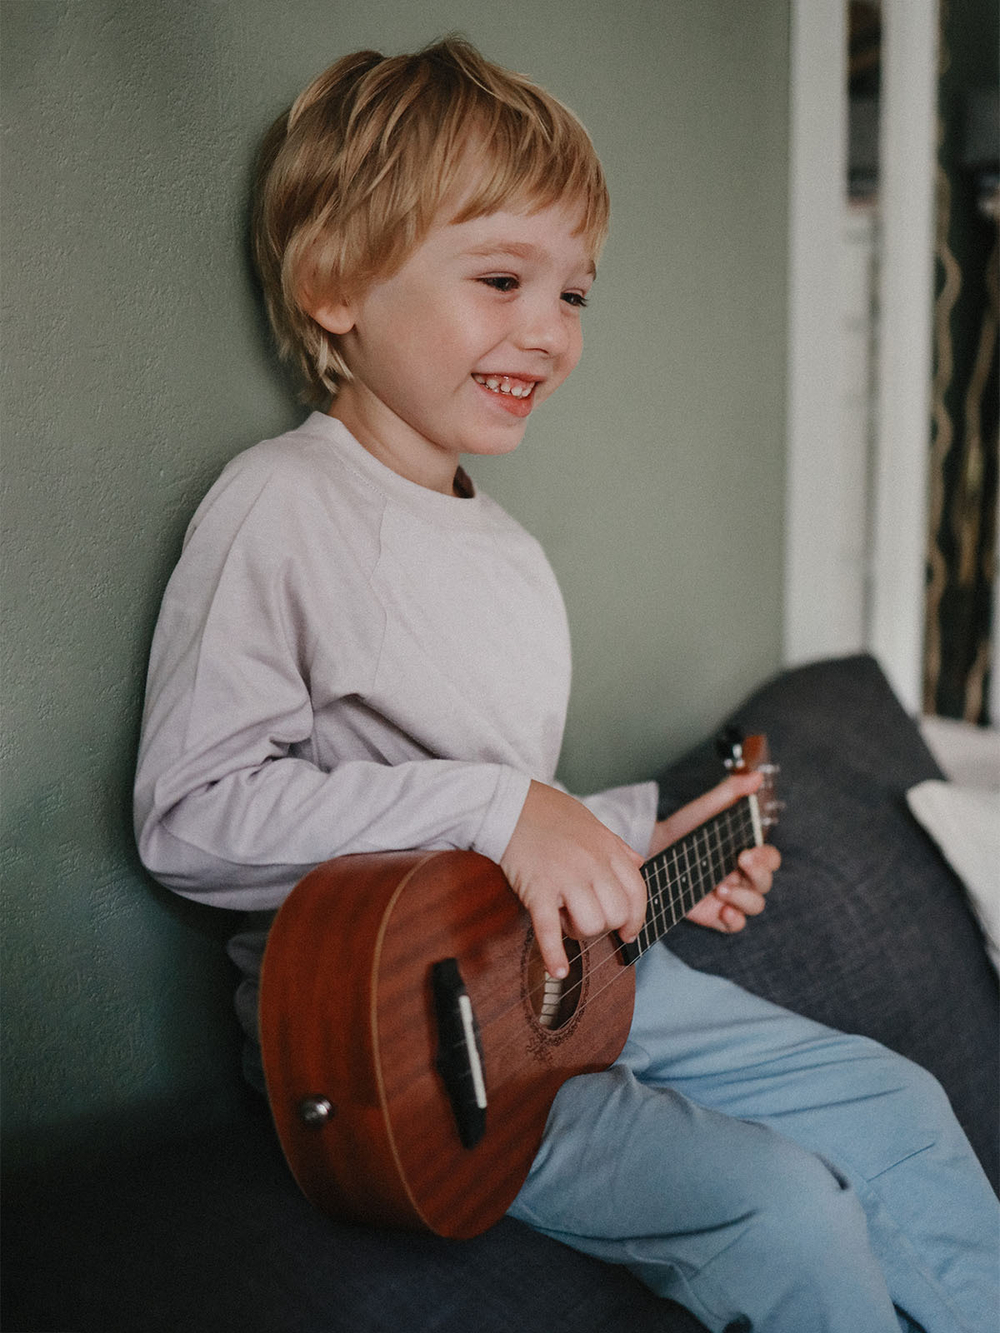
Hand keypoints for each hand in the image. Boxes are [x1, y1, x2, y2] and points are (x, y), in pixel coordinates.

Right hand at [500, 781, 645, 978]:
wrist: (508, 803)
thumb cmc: (548, 811)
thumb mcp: (592, 822)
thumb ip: (616, 845)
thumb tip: (638, 862)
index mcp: (608, 849)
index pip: (637, 892)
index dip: (635, 918)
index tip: (628, 932)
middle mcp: (593, 864)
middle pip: (616, 914)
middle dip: (604, 925)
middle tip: (585, 918)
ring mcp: (566, 877)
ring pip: (590, 925)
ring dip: (579, 932)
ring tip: (564, 919)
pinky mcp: (538, 889)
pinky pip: (550, 929)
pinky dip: (554, 955)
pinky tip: (558, 971)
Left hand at [648, 772, 779, 933]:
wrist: (650, 850)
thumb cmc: (683, 830)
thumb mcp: (704, 809)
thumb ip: (730, 792)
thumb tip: (756, 777)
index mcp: (746, 852)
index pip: (770, 859)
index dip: (766, 859)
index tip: (748, 851)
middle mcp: (742, 876)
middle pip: (766, 882)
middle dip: (757, 874)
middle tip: (737, 862)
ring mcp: (730, 897)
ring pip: (755, 905)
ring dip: (743, 898)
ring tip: (720, 888)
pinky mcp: (713, 913)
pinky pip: (735, 924)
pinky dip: (734, 920)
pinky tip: (723, 911)